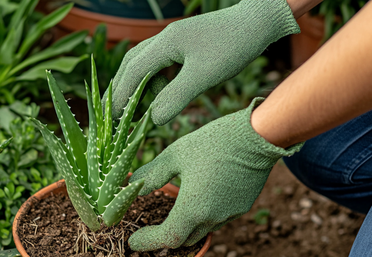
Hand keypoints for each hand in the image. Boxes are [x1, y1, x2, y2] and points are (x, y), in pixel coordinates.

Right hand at [111, 0, 298, 124]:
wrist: (259, 22)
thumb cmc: (234, 47)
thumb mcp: (204, 76)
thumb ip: (176, 97)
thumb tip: (152, 120)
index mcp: (165, 43)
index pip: (132, 72)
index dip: (120, 96)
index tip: (113, 118)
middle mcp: (164, 38)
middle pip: (131, 64)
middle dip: (121, 90)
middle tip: (115, 115)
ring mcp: (174, 40)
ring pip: (143, 63)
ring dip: (137, 86)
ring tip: (137, 109)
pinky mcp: (184, 44)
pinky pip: (158, 63)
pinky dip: (152, 81)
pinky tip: (160, 94)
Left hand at [128, 99, 302, 250]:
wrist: (259, 135)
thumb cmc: (214, 142)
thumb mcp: (175, 154)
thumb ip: (153, 174)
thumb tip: (135, 186)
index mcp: (193, 208)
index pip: (167, 239)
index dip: (148, 242)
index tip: (134, 240)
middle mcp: (213, 218)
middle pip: (184, 240)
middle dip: (165, 237)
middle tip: (149, 228)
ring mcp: (230, 214)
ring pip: (202, 231)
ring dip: (186, 227)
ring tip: (174, 212)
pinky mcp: (242, 207)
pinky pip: (217, 220)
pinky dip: (203, 217)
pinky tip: (199, 199)